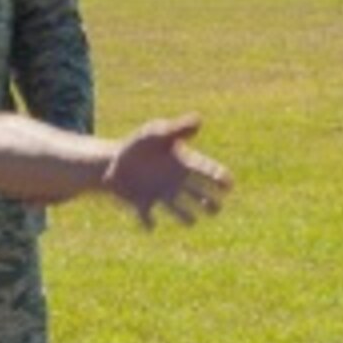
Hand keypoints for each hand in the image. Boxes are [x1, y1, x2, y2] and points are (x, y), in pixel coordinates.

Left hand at [102, 115, 232, 228]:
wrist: (114, 158)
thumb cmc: (141, 143)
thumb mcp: (157, 131)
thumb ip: (177, 128)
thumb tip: (199, 119)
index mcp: (184, 163)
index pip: (209, 171)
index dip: (222, 179)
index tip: (228, 185)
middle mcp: (177, 183)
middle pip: (203, 197)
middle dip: (212, 205)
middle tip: (213, 208)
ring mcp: (161, 195)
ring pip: (181, 212)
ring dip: (187, 217)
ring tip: (191, 219)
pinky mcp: (142, 204)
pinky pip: (148, 217)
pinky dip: (149, 223)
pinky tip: (152, 222)